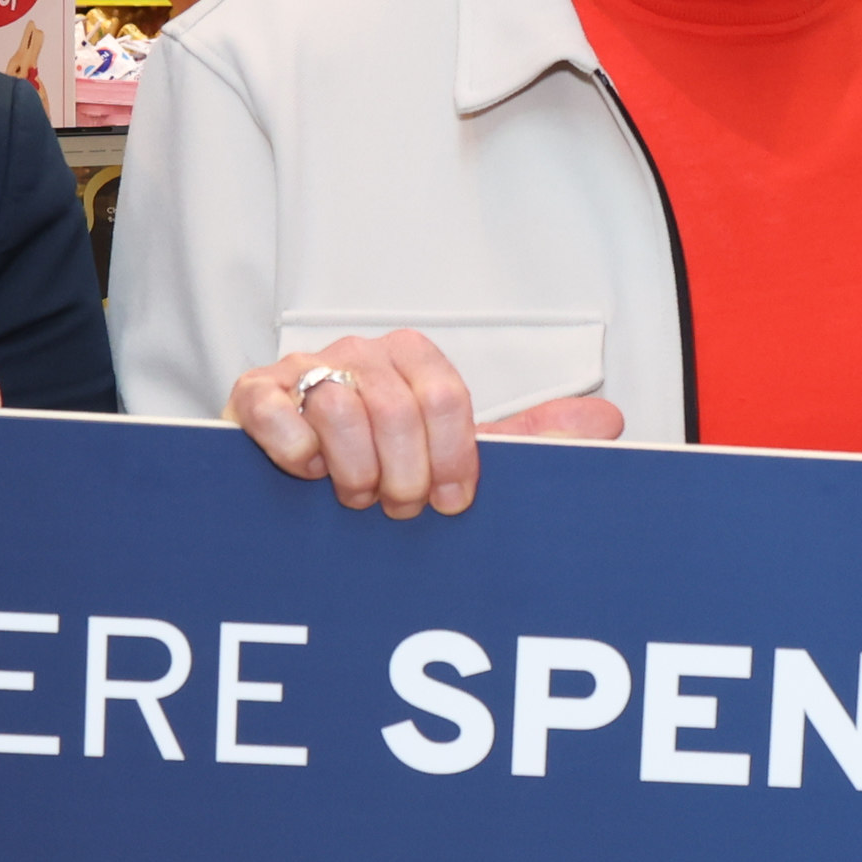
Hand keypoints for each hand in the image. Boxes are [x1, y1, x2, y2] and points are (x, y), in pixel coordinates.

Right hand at [226, 329, 619, 516]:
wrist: (304, 472)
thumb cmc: (385, 462)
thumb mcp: (458, 454)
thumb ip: (529, 439)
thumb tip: (608, 423)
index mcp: (416, 361)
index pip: (448, 398)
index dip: (453, 461)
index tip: (450, 501)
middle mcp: (362, 355)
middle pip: (396, 410)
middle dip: (403, 477)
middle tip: (398, 506)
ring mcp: (305, 370)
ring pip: (339, 410)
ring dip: (353, 472)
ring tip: (354, 497)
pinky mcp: (254, 394)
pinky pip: (272, 408)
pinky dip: (295, 450)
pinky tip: (308, 472)